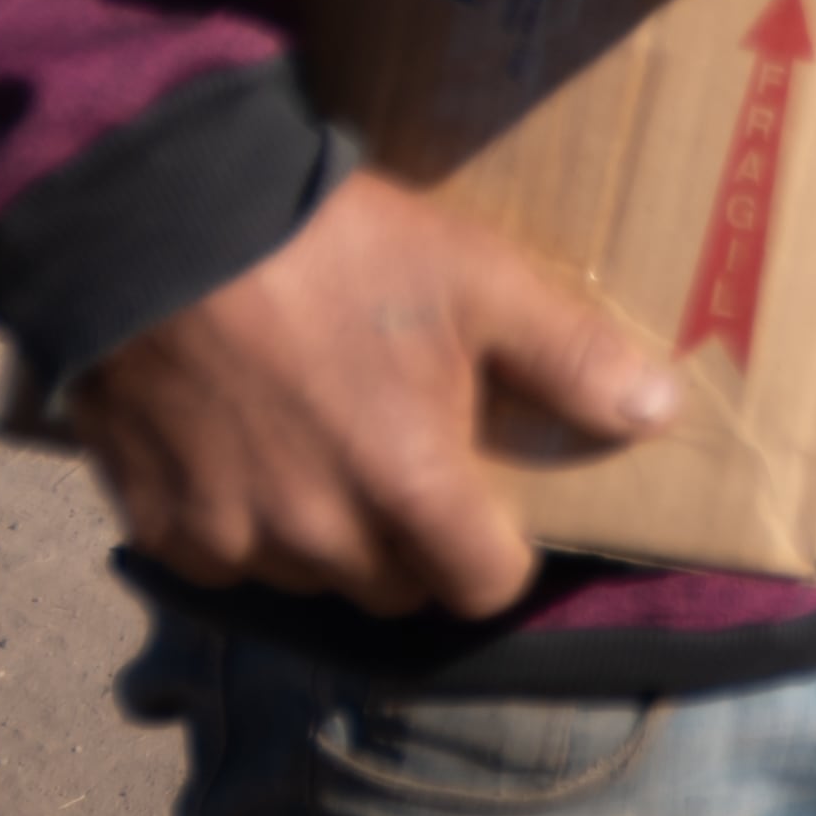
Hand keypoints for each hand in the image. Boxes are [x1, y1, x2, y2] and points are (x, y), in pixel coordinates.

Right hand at [64, 175, 676, 619]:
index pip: (482, 589)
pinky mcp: (155, 525)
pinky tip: (241, 445)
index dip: (498, 554)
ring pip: (306, 576)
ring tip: (322, 443)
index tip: (493, 507)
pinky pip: (219, 556)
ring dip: (325, 535)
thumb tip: (660, 412)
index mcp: (408, 491)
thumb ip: (570, 358)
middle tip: (407, 457)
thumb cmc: (333, 248)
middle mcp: (320, 540)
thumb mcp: (476, 280)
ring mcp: (231, 539)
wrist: (164, 226)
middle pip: (394, 589)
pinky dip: (238, 520)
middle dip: (413, 543)